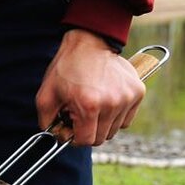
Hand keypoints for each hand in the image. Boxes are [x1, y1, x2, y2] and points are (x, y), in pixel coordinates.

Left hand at [36, 29, 145, 146]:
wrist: (89, 43)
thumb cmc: (66, 69)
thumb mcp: (46, 95)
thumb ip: (47, 121)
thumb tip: (56, 138)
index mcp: (89, 106)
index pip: (86, 141)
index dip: (75, 137)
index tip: (71, 127)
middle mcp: (112, 103)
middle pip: (101, 138)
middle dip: (88, 131)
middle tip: (80, 115)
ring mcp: (127, 97)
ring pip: (115, 130)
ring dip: (103, 123)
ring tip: (93, 105)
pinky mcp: (138, 92)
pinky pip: (127, 119)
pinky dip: (116, 115)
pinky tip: (106, 100)